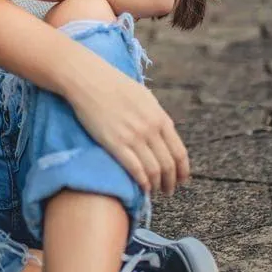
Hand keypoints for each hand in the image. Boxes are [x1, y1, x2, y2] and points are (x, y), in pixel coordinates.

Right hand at [65, 52, 189, 196]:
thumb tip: (163, 131)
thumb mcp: (144, 97)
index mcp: (160, 117)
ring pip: (153, 170)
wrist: (89, 79)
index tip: (182, 180)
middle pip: (168, 164)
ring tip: (156, 191)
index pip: (179, 152)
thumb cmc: (115, 85)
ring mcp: (134, 137)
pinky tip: (142, 188)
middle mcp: (151, 129)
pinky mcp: (115, 143)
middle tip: (169, 190)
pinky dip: (142, 182)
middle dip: (171, 181)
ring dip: (157, 185)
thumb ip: (156, 116)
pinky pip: (134, 169)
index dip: (182, 170)